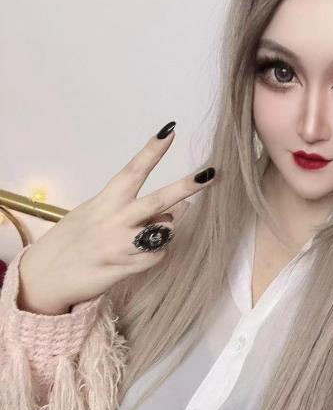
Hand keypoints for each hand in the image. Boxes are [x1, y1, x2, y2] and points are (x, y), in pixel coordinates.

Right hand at [17, 124, 215, 313]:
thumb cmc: (71, 241)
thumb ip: (129, 208)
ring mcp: (120, 247)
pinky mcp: (124, 270)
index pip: (132, 171)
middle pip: (158, 201)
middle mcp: (114, 221)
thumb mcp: (92, 214)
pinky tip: (143, 251)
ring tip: (149, 231)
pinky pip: (157, 257)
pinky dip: (157, 252)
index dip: (152, 151)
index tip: (170, 131)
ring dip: (166, 229)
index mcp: (104, 202)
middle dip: (186, 187)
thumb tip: (175, 207)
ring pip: (165, 232)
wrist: (44, 278)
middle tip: (211, 174)